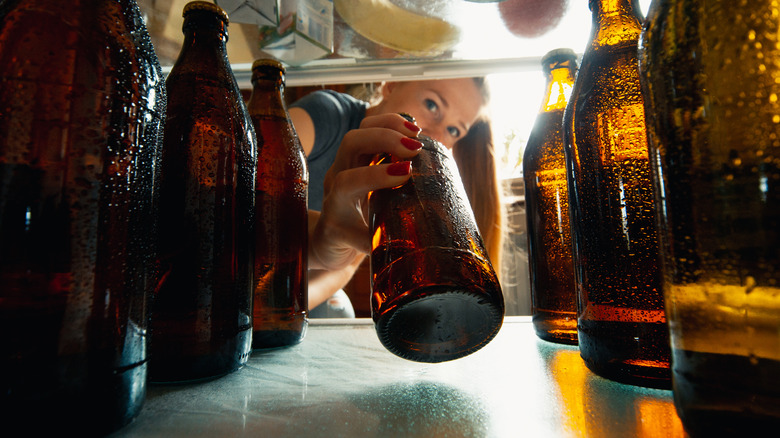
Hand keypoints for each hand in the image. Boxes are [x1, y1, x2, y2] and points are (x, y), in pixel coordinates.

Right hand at [309, 113, 422, 270]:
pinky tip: (392, 239)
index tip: (416, 129)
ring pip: (344, 181)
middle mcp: (338, 176)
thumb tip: (443, 175)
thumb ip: (400, 182)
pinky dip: (371, 234)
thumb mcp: (379, 194)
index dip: (388, 122)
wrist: (329, 251)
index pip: (365, 129)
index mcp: (353, 163)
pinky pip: (350, 231)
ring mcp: (332, 205)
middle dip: (384, 137)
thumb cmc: (361, 219)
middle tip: (414, 148)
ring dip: (375, 175)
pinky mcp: (332, 233)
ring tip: (405, 174)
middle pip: (351, 141)